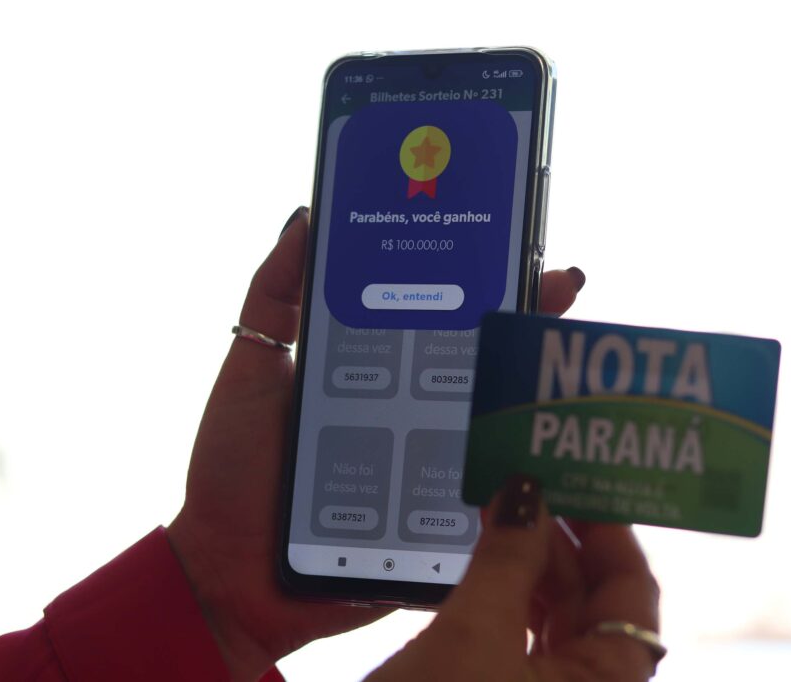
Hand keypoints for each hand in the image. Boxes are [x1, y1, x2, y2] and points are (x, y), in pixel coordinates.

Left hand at [167, 207, 588, 680]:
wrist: (227, 574)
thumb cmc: (235, 470)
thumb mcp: (248, 371)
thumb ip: (272, 298)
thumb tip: (305, 217)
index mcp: (378, 373)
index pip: (439, 317)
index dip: (478, 281)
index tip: (519, 246)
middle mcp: (415, 415)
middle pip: (482, 365)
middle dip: (526, 325)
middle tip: (562, 287)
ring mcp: (430, 470)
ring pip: (495, 428)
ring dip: (533, 398)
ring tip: (562, 358)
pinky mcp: (435, 526)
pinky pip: (486, 500)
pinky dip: (519, 480)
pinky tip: (548, 449)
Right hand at [367, 477, 661, 681]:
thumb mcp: (472, 640)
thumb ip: (505, 562)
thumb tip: (527, 490)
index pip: (633, 595)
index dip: (610, 531)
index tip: (576, 478)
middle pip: (593, 604)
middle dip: (561, 540)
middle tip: (524, 480)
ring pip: (552, 619)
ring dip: (529, 564)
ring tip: (498, 511)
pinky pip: (518, 637)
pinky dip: (504, 595)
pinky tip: (481, 562)